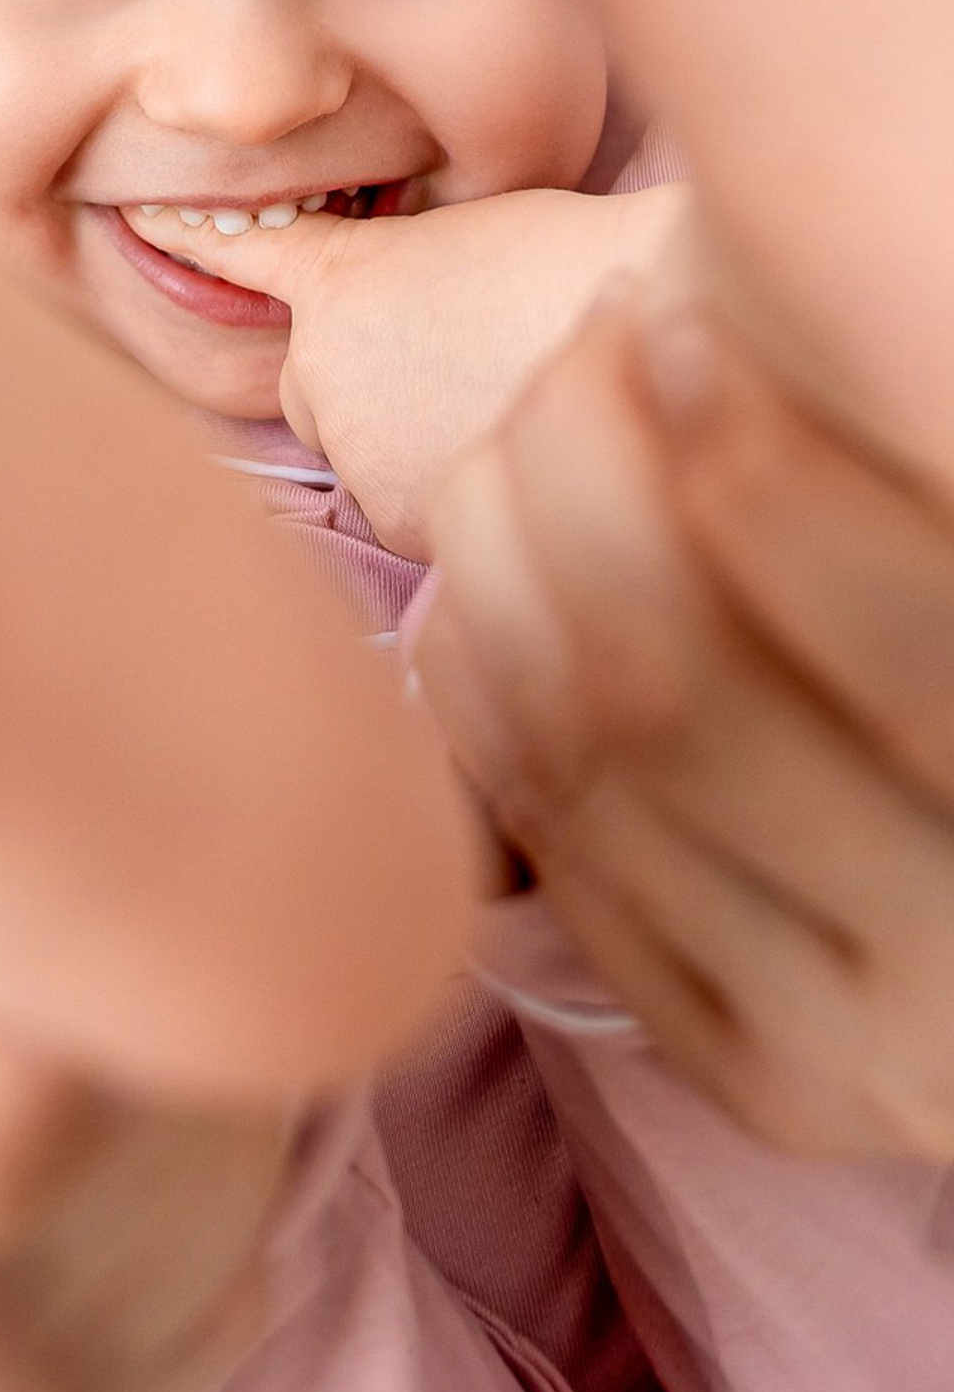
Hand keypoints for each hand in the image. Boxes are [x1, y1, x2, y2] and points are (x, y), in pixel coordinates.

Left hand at [126, 186, 686, 553]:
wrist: (663, 321)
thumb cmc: (595, 267)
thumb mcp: (478, 237)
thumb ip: (404, 287)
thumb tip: (401, 330)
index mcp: (339, 277)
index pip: (241, 254)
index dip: (191, 238)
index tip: (146, 220)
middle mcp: (320, 364)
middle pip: (310, 393)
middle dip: (362, 392)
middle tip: (459, 373)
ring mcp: (355, 446)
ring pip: (360, 462)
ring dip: (408, 452)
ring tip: (503, 410)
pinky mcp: (400, 519)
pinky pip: (406, 519)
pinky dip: (446, 504)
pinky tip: (512, 462)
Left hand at [418, 284, 953, 1159]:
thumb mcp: (943, 538)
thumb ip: (889, 478)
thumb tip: (688, 311)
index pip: (900, 640)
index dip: (752, 471)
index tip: (656, 324)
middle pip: (681, 691)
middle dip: (580, 481)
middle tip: (569, 359)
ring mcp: (879, 1051)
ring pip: (594, 762)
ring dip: (504, 560)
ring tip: (514, 439)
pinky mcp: (769, 1079)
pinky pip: (568, 852)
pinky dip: (488, 690)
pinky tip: (483, 582)